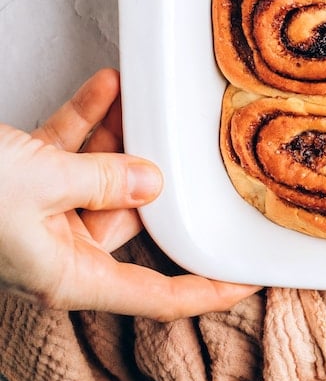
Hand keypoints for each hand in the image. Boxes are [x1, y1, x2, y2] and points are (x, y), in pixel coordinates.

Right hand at [0, 69, 258, 320]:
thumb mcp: (40, 182)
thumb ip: (106, 179)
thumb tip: (152, 181)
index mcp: (67, 274)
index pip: (156, 296)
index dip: (205, 292)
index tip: (248, 280)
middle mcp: (56, 249)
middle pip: (133, 219)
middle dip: (159, 176)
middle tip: (194, 144)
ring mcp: (37, 215)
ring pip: (102, 177)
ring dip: (124, 137)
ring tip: (147, 99)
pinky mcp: (19, 181)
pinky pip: (67, 151)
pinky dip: (89, 119)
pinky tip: (109, 85)